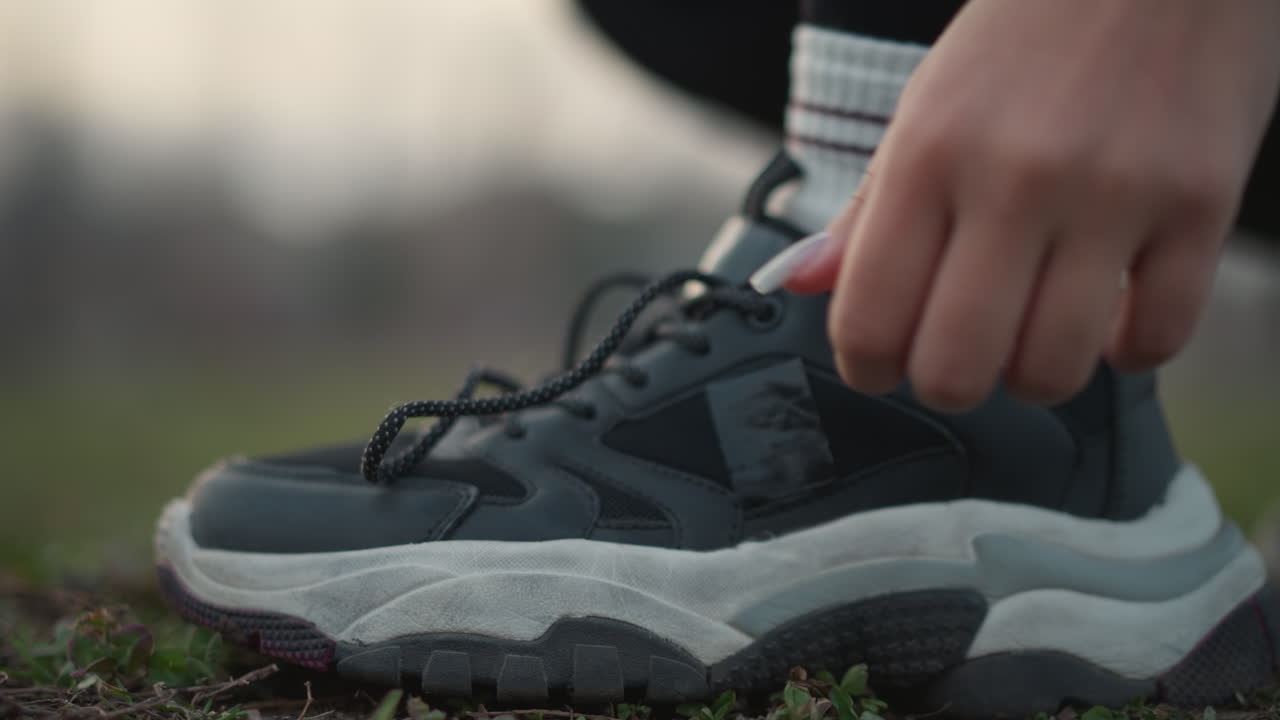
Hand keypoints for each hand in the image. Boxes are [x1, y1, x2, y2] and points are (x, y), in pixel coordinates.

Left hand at [784, 0, 1279, 411]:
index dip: (866, 366)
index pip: (870, 318)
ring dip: (1032, 377)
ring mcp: (1113, 193)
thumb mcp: (925, 108)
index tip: (879, 365)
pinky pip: (1157, 340)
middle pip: (956, 367)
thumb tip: (798, 283)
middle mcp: (1014, 177)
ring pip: (1051, 371)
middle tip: (957, 357)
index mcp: (927, 153)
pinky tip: (1110, 317)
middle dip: (945, 385)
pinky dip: (1128, 352)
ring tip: (1032, 334)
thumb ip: (866, 208)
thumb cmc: (1026, 43)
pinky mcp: (1200, 203)